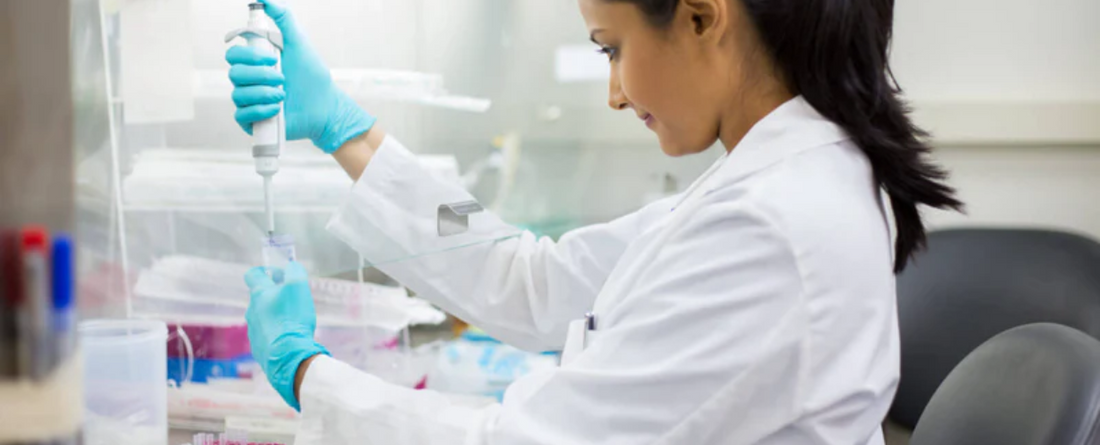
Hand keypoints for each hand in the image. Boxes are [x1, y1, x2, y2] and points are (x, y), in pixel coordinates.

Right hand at [227, 0, 375, 152]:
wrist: (326, 108)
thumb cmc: (312, 78)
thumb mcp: (299, 44)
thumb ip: (284, 20)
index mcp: (255, 62)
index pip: (234, 53)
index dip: (250, 55)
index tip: (273, 57)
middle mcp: (249, 81)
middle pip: (234, 73)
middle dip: (260, 75)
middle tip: (282, 77)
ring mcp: (249, 101)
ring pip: (238, 94)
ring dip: (264, 93)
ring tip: (283, 94)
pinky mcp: (251, 122)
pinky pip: (242, 115)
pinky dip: (261, 110)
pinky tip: (277, 109)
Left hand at [244, 261, 328, 410]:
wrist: (288, 355)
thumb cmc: (292, 318)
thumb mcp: (298, 287)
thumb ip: (294, 271)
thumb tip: (291, 266)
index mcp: (259, 294)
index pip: (252, 274)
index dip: (264, 270)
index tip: (278, 274)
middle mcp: (251, 311)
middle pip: (260, 297)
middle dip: (275, 295)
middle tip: (293, 299)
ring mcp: (253, 330)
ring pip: (263, 317)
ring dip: (275, 315)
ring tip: (293, 321)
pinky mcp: (258, 347)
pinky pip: (266, 335)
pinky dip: (276, 333)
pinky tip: (289, 338)